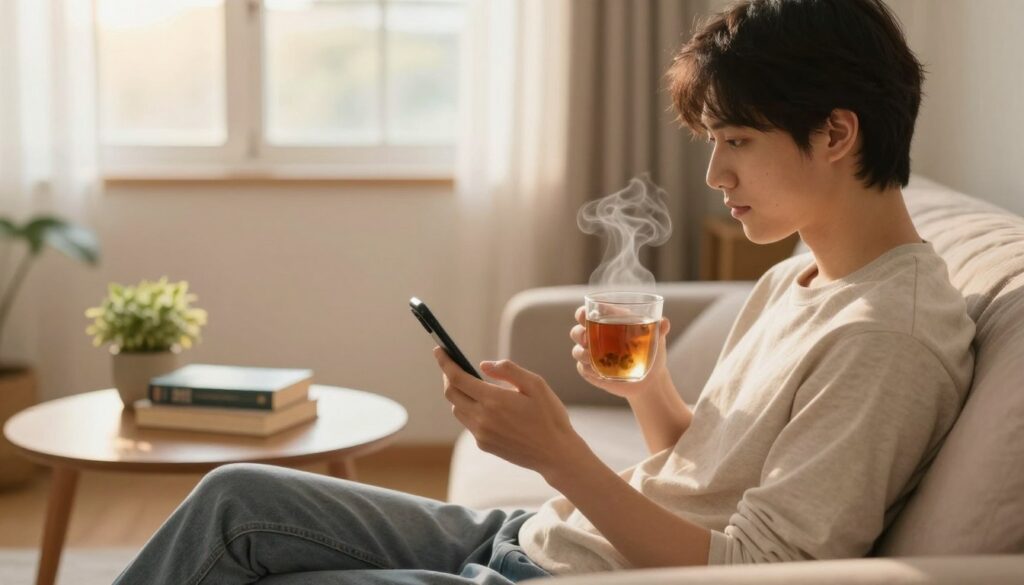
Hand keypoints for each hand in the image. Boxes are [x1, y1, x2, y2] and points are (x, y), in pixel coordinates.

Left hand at [433, 347, 587, 480]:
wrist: (556, 454)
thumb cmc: (549, 416)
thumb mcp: (536, 385)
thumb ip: (508, 371)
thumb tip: (483, 365)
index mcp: (494, 400)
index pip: (456, 378)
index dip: (445, 362)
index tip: (439, 350)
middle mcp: (482, 418)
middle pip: (451, 394)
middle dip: (448, 376)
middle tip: (454, 365)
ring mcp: (481, 434)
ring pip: (457, 409)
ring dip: (459, 395)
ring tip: (471, 385)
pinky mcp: (484, 445)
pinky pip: (468, 423)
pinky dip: (470, 410)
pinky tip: (485, 407)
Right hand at [571, 306, 671, 399]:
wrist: (651, 380)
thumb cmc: (652, 352)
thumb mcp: (656, 339)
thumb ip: (659, 329)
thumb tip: (665, 323)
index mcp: (608, 322)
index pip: (587, 313)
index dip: (582, 313)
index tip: (584, 315)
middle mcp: (596, 337)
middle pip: (577, 331)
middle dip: (578, 333)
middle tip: (586, 339)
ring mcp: (592, 355)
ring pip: (577, 350)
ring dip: (580, 352)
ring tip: (590, 358)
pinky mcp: (592, 372)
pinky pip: (582, 369)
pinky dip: (586, 369)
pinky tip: (595, 371)